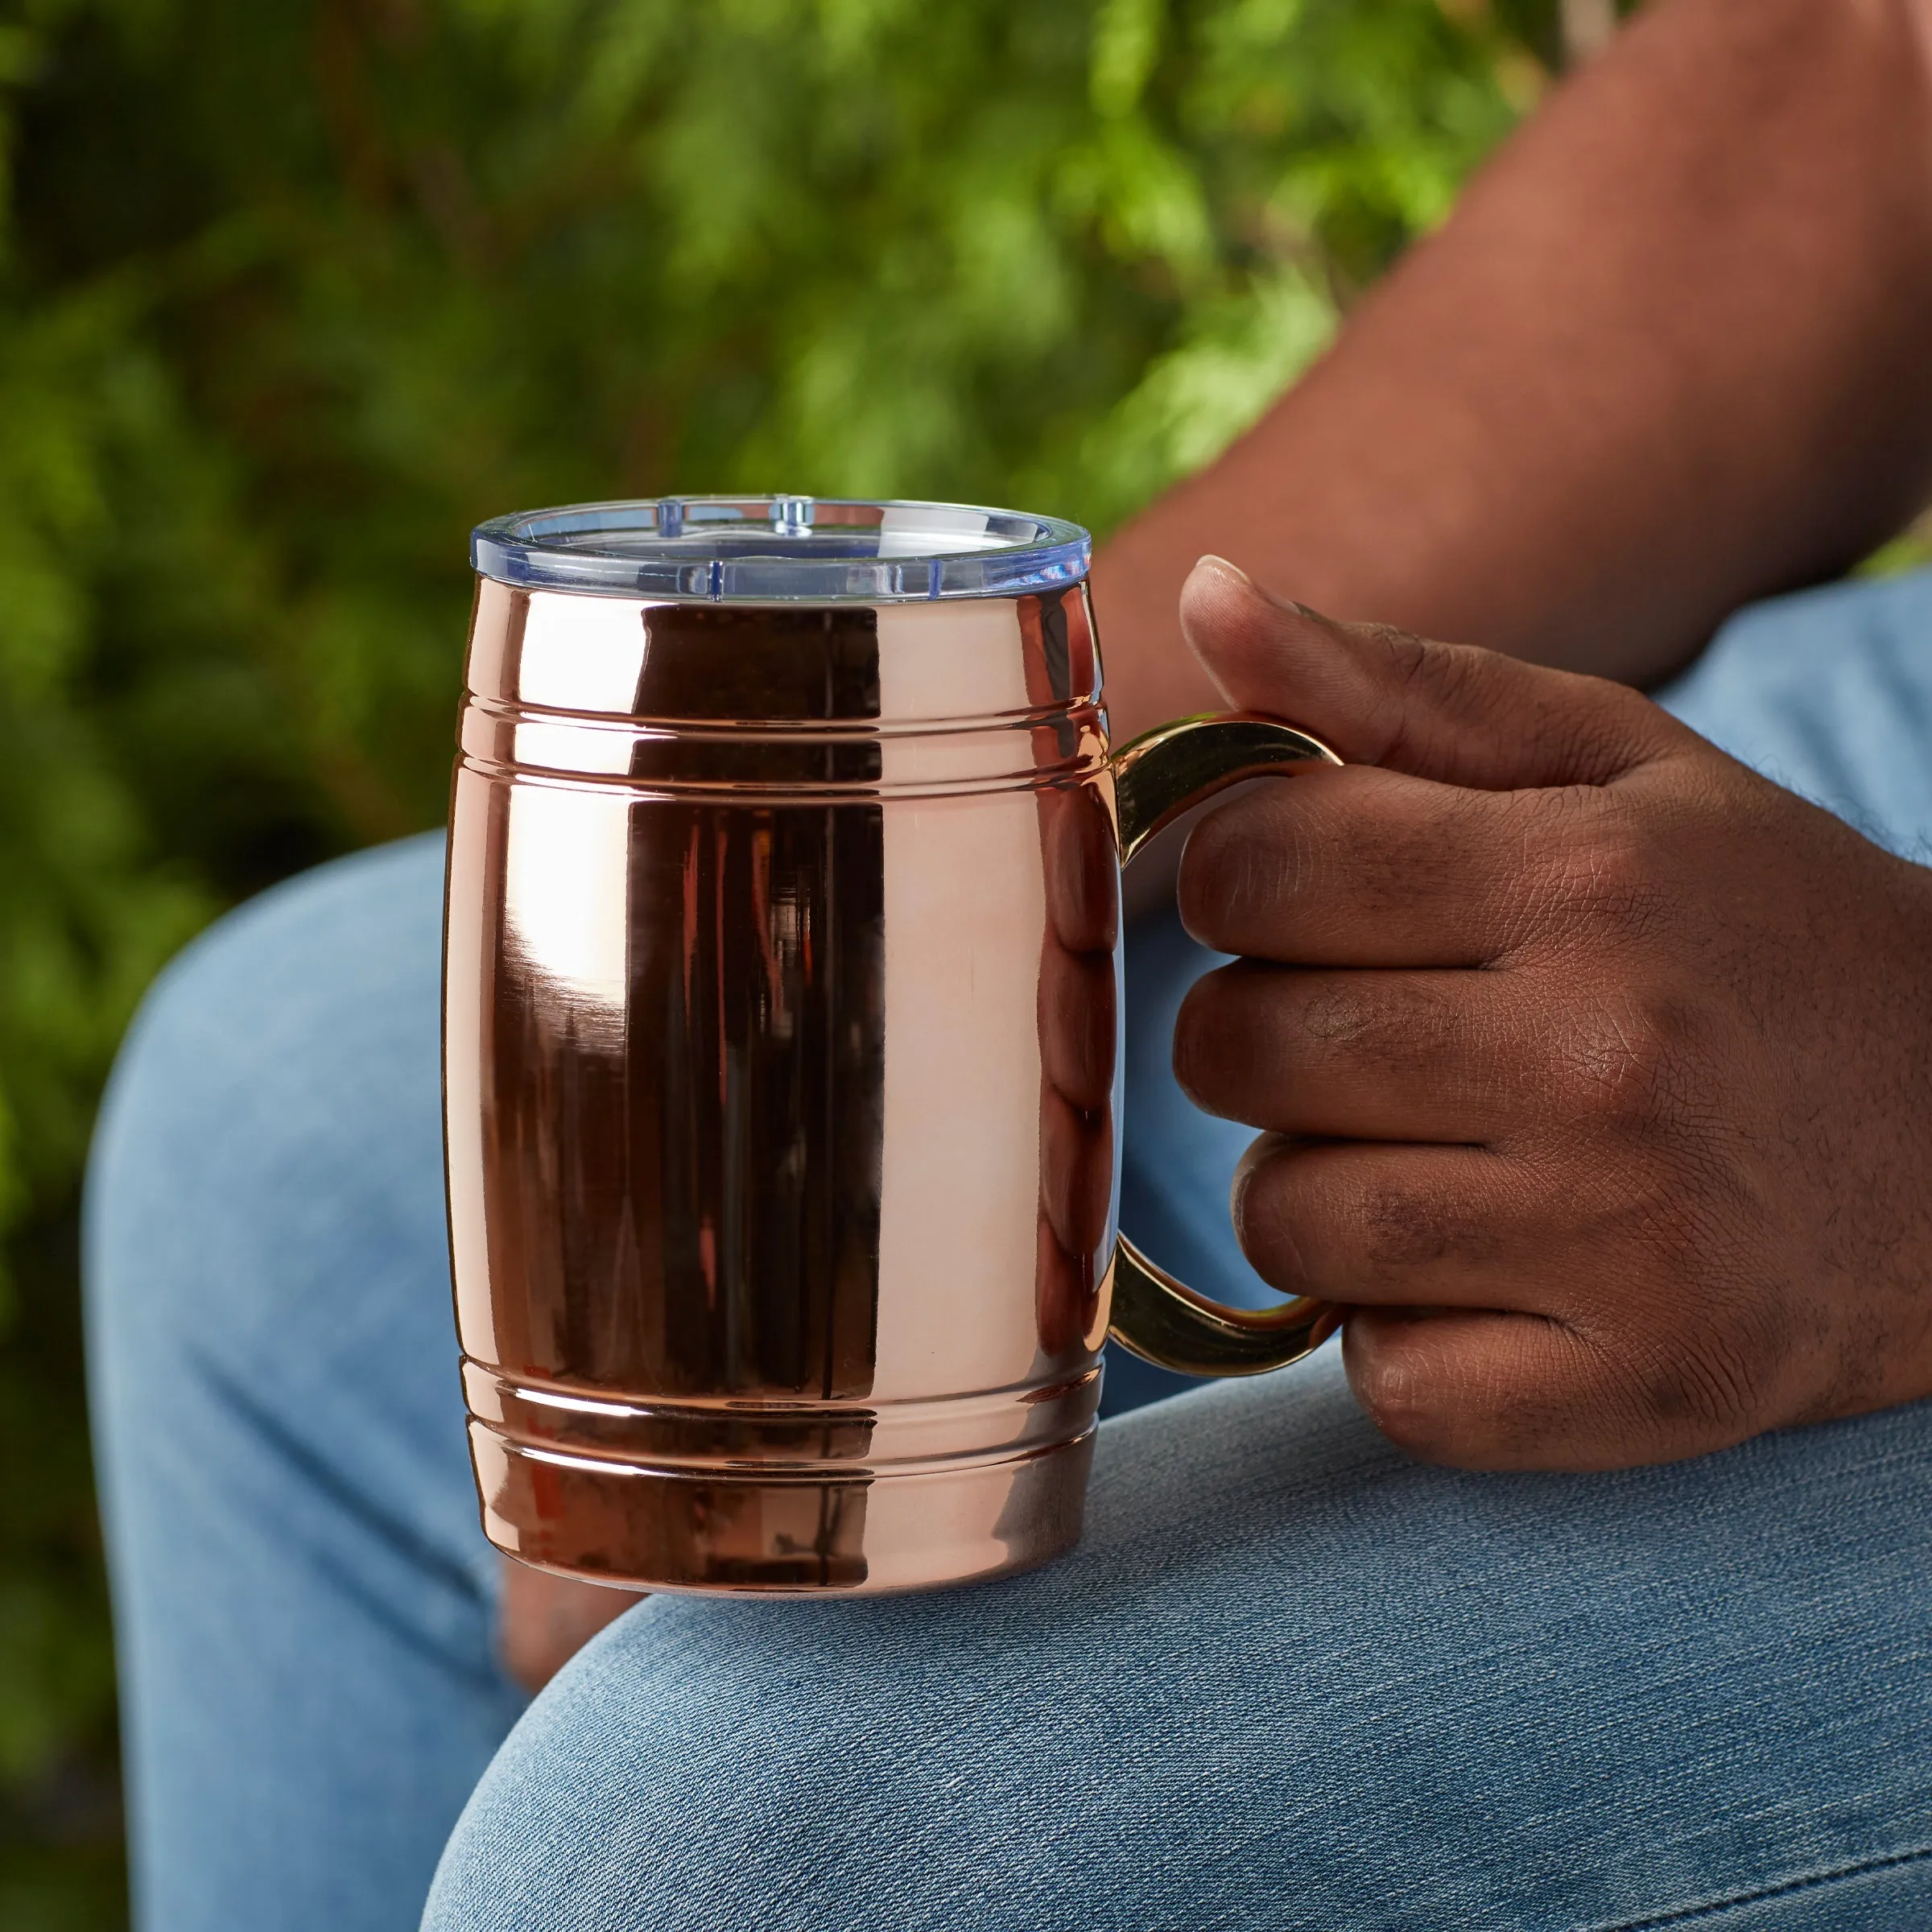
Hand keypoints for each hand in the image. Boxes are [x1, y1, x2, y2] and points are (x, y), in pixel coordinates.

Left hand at [1170, 557, 1931, 1470]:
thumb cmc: (1755, 932)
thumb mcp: (1610, 766)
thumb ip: (1392, 689)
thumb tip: (1204, 594)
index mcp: (1586, 875)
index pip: (1250, 866)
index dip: (1243, 882)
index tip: (1307, 903)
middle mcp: (1605, 1055)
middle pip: (1235, 1049)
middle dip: (1265, 1037)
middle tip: (1380, 1037)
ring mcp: (1626, 1238)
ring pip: (1285, 1221)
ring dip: (1318, 1190)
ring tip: (1436, 1156)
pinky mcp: (1641, 1388)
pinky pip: (1382, 1377)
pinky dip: (1403, 1332)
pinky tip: (1498, 1271)